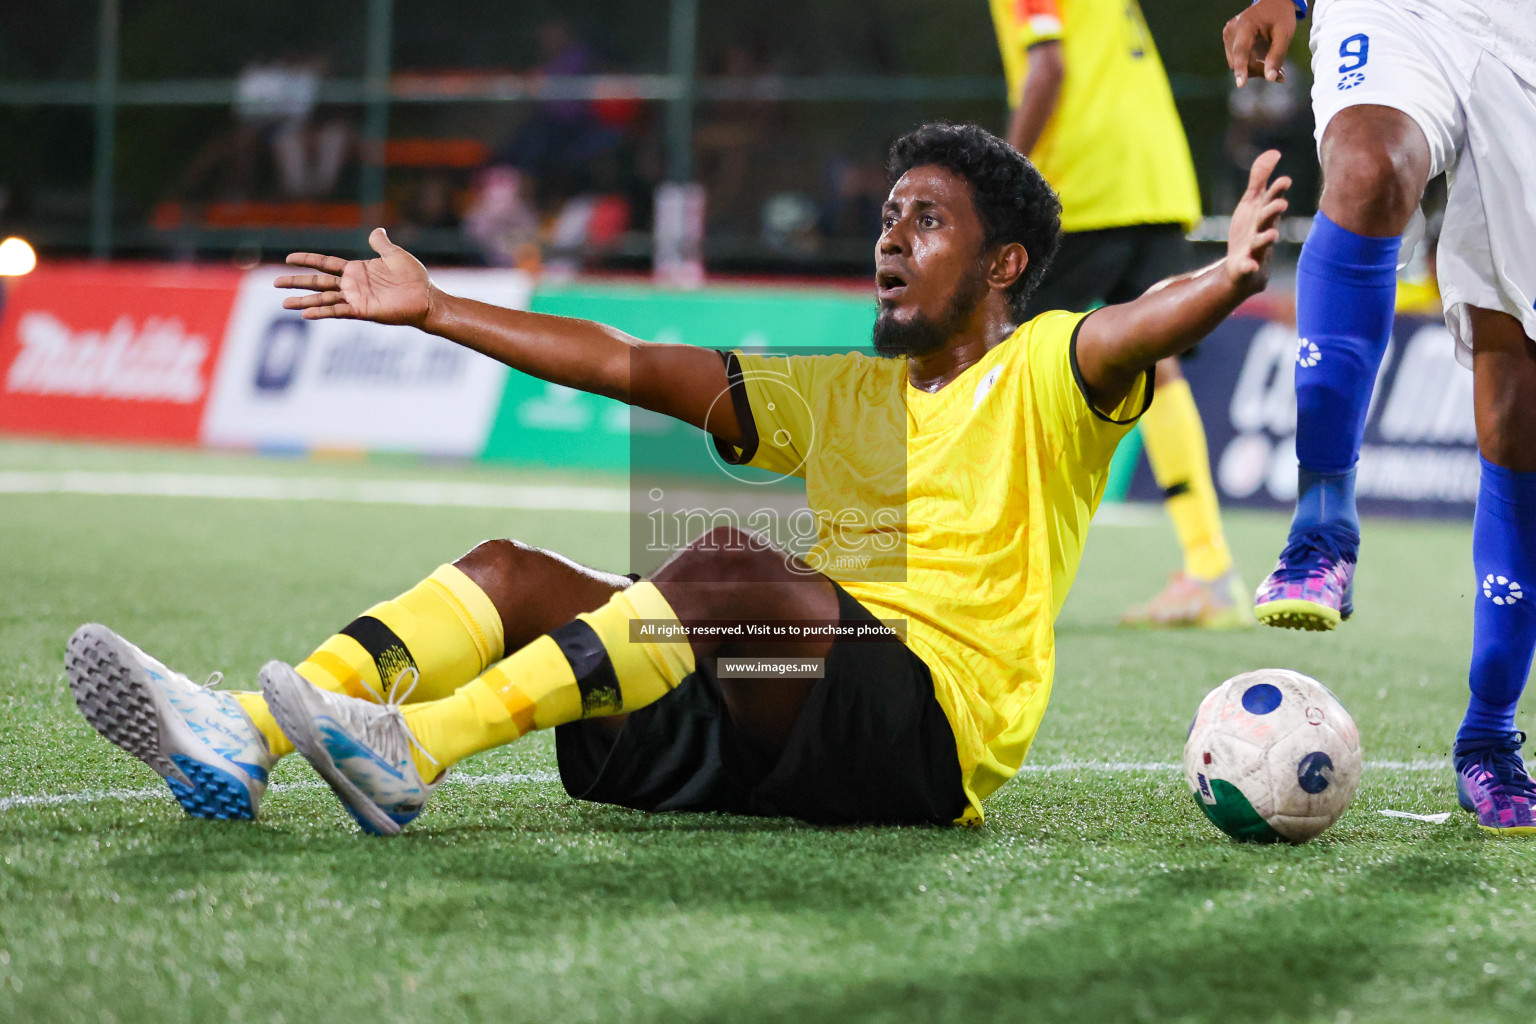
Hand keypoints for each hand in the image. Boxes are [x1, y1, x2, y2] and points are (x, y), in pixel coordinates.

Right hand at [274, 227, 433, 326]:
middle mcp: (352, 285)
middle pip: (318, 282)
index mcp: (356, 270)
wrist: (426, 297)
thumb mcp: (395, 255)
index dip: (307, 260)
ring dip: (303, 301)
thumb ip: (381, 244)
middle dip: (297, 282)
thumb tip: (375, 230)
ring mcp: (355, 299)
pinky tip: (306, 314)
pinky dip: (322, 312)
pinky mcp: (362, 311)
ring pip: (323, 298)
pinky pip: (337, 311)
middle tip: (275, 283)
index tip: (288, 258)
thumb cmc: (413, 277)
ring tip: (284, 304)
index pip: (325, 263)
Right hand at [1222, 0, 1296, 87]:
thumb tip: (1270, 78)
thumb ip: (1277, 55)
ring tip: (1274, 67)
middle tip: (1280, 75)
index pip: (1241, 51)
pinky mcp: (1229, 41)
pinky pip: (1237, 60)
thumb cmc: (1280, 15)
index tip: (1241, 84)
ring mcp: (1228, 36)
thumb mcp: (1284, 33)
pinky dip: (1251, 64)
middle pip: (1240, 61)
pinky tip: (1264, 61)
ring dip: (1255, 69)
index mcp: (1245, 25)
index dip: (1241, 68)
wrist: (1273, 2)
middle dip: (1258, 70)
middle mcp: (1231, 31)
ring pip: (1237, 63)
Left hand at [1226, 150, 1290, 293]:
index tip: (1285, 180)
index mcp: (1263, 214)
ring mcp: (1255, 249)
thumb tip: (1274, 152)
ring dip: (1266, 238)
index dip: (1277, 190)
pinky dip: (1249, 267)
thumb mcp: (1252, 203)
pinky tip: (1250, 266)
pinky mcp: (1245, 267)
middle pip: (1268, 219)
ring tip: (1272, 235)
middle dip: (1273, 211)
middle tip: (1281, 204)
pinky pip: (1248, 267)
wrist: (1242, 267)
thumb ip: (1260, 179)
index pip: (1272, 199)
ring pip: (1262, 243)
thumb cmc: (1249, 231)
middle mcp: (1263, 229)